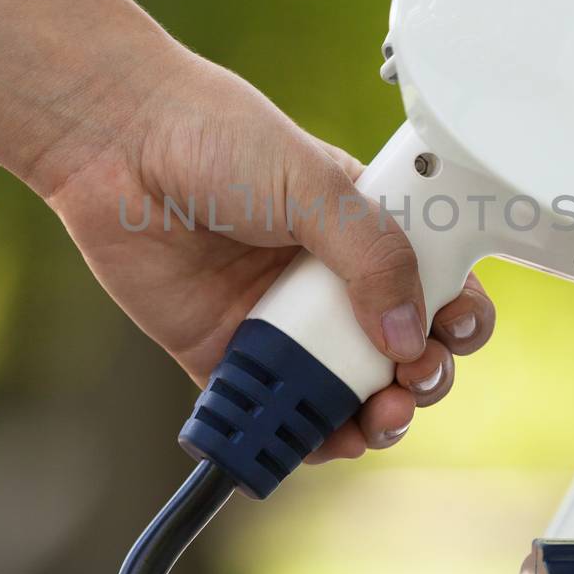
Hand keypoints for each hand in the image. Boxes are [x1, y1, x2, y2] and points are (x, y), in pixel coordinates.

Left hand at [47, 45, 495, 460]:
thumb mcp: (314, 184)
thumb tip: (407, 333)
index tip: (456, 330)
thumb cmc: (212, 133)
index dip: (455, 313)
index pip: (432, 281)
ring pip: (343, 390)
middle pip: (397, 348)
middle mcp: (327, 278)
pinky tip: (323, 440)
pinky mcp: (225, 352)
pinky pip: (273, 409)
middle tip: (414, 378)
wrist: (117, 143)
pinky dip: (303, 436)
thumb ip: (371, 255)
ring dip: (374, 417)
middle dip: (422, 375)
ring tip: (379, 419)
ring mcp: (278, 319)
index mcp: (363, 227)